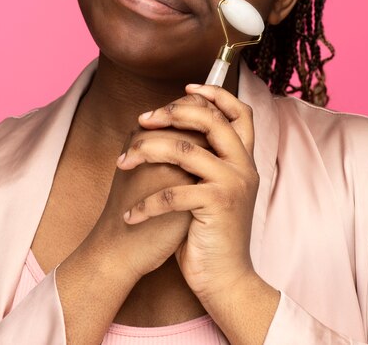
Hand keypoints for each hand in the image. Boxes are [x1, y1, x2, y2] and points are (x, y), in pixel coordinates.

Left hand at [117, 84, 258, 303]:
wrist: (225, 279)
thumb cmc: (208, 231)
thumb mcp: (210, 188)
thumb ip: (203, 158)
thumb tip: (171, 124)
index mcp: (243, 158)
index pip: (240, 112)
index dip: (215, 94)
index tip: (187, 89)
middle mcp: (244, 166)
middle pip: (211, 120)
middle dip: (172, 113)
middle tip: (143, 119)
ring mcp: (233, 184)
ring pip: (184, 150)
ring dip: (146, 151)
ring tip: (123, 162)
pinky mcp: (218, 205)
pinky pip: (173, 192)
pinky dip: (145, 204)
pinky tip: (130, 214)